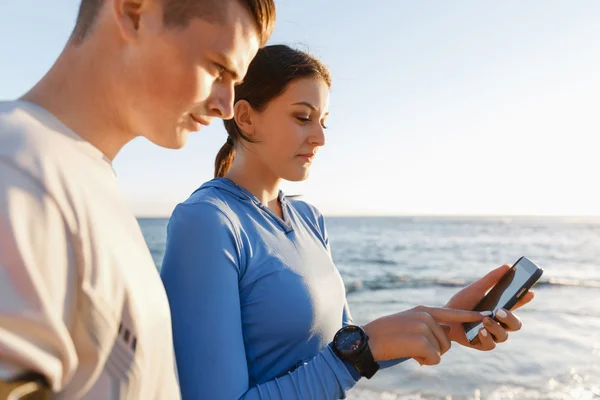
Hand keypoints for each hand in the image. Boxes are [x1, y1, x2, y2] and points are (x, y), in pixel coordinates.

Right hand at [363, 306, 486, 365]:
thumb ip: (425, 325)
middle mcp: (426, 316)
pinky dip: (424, 362)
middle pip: (447, 340)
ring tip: (409, 350)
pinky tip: (410, 356)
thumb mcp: (407, 323)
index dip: (470, 317)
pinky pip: (435, 359)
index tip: (486, 316)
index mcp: (423, 310)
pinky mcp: (421, 340)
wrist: (367, 341)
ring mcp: (424, 327)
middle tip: (413, 349)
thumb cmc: (385, 336)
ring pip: (442, 350)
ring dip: (428, 356)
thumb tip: (442, 336)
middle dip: (435, 350)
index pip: (452, 313)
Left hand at [444, 264, 535, 350]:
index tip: (529, 291)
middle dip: (511, 318)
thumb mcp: (476, 289)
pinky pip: (490, 345)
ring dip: (496, 327)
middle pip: (516, 324)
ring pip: (504, 335)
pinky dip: (486, 337)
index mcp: (500, 308)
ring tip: (485, 320)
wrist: (442, 318)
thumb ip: (491, 279)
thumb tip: (508, 265)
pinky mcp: (482, 344)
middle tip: (500, 310)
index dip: (524, 299)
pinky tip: (480, 330)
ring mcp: (492, 335)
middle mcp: (499, 323)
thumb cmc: (461, 303)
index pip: (517, 304)